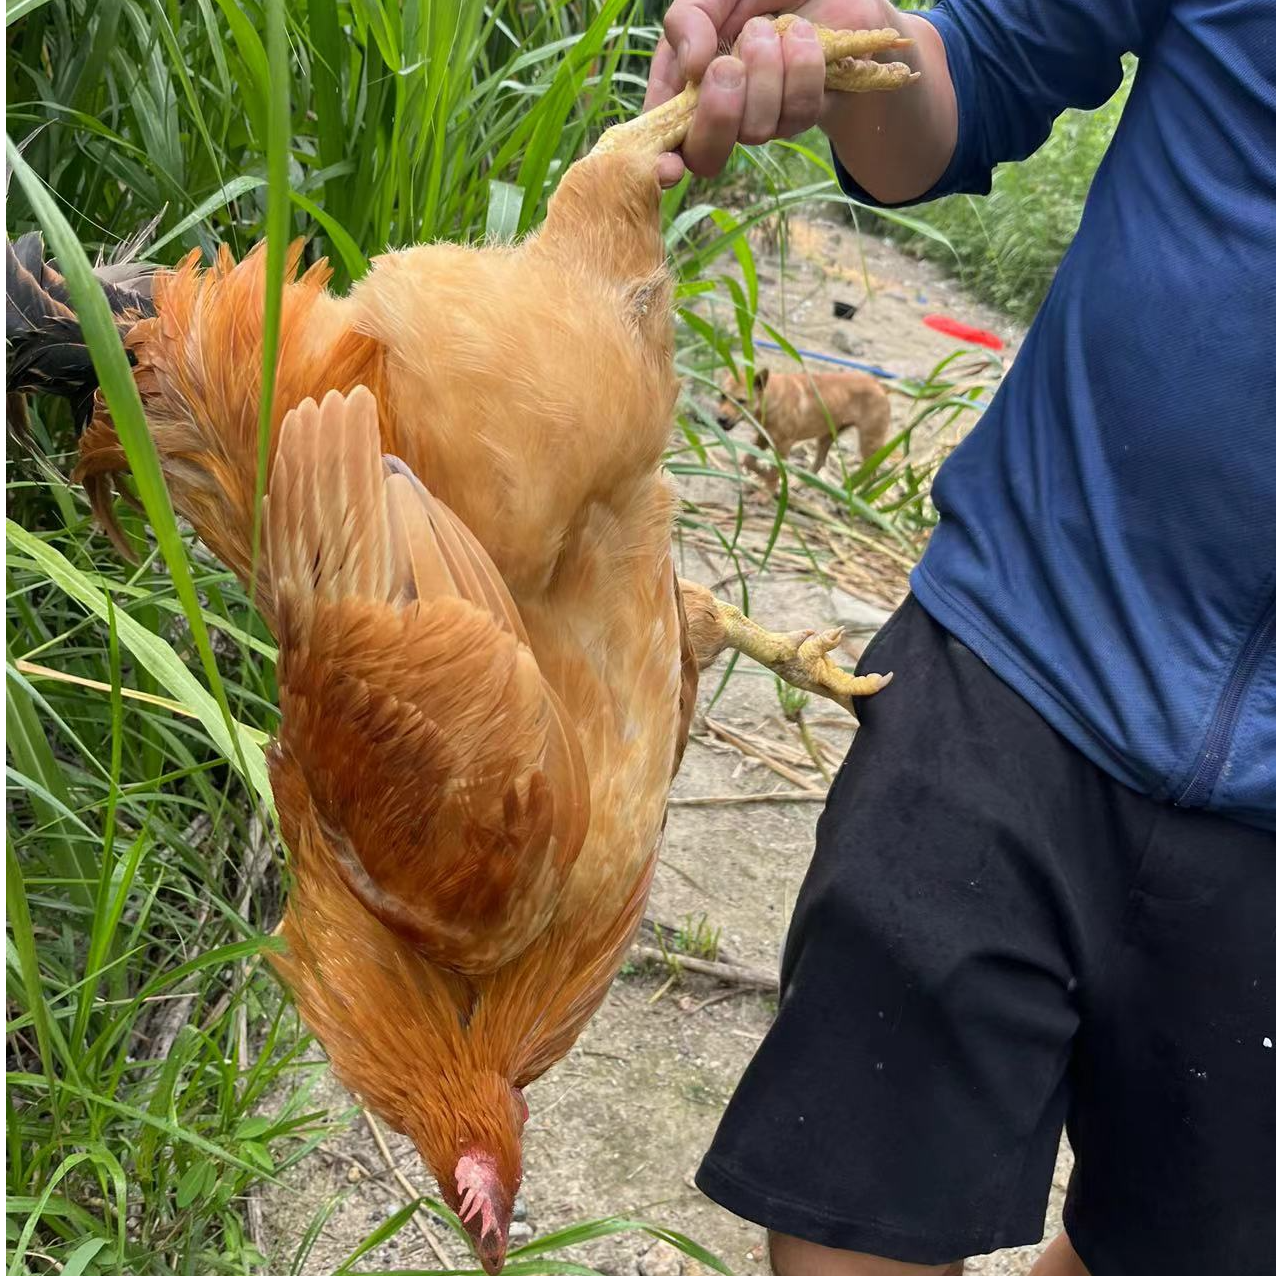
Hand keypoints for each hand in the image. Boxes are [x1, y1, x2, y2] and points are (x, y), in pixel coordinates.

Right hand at [642, 0, 899, 184]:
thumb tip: (691, 66)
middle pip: (705, 157)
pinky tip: (801, 34)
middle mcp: (719, 113)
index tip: (669, 167)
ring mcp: (762, 119)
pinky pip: (800, 110)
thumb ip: (689, 19)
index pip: (663, 141)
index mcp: (681, 86)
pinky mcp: (804, 113)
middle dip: (716, 116)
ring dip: (763, 73)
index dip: (662, 164)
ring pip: (756, 130)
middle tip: (727, 66)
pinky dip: (801, 65)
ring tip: (767, 28)